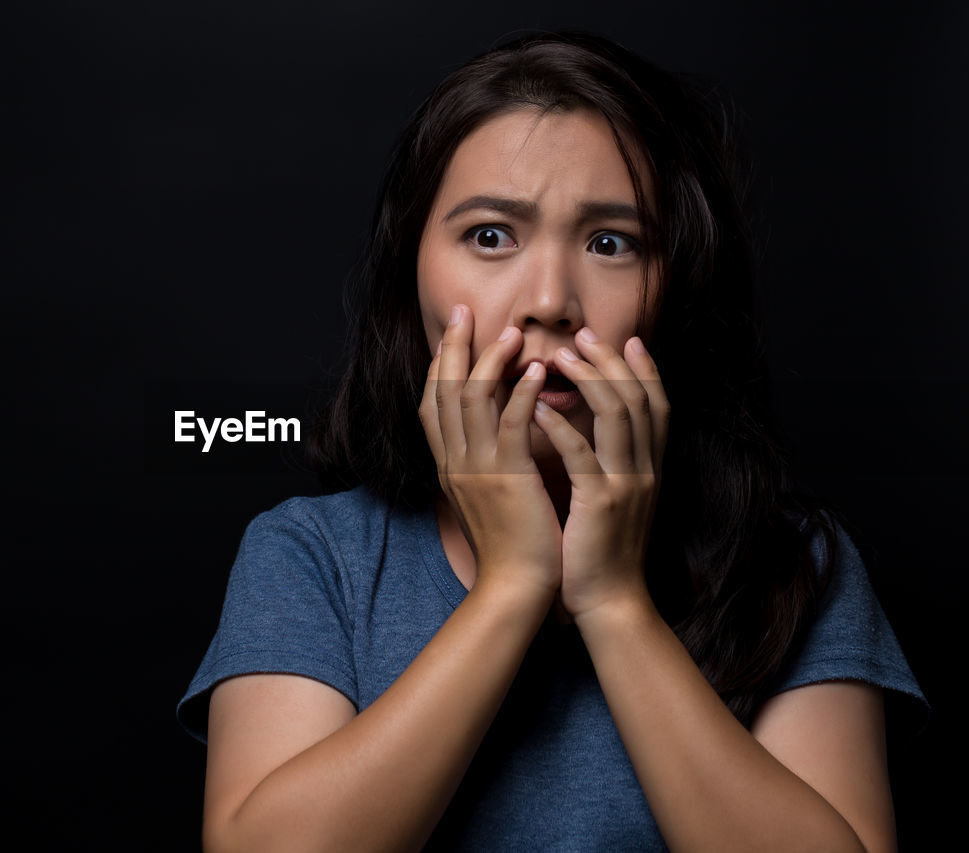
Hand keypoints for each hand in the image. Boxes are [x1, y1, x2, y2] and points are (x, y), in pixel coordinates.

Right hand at [418, 304, 561, 602]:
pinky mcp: (507, 480)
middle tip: (462, 311)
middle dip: (451, 348)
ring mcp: (477, 470)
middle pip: (442, 392)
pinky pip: (508, 427)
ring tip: (510, 332)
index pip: (433, 405)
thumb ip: (487, 460)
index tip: (450, 334)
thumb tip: (497, 430)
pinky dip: (520, 395)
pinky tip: (535, 371)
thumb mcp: (488, 496)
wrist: (516, 588)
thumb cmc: (511, 545)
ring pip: (471, 401)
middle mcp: (456, 463)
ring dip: (489, 362)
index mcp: (450, 466)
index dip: (438, 366)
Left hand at [532, 329, 669, 618]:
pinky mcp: (600, 504)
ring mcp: (625, 486)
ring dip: (589, 379)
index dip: (645, 369)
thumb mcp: (613, 499)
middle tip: (585, 334)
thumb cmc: (599, 550)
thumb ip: (610, 464)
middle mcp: (643, 470)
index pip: (656, 405)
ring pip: (618, 416)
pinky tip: (538, 409)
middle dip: (613, 361)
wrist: (608, 602)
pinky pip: (583, 456)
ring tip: (560, 356)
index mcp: (647, 468)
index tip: (627, 337)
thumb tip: (593, 430)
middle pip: (638, 398)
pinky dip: (562, 428)